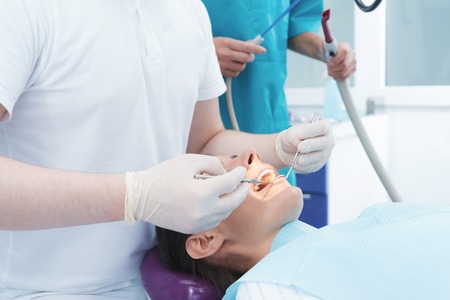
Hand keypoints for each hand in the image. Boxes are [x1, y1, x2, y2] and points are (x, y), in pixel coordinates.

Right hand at [124, 154, 248, 233]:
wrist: (141, 197)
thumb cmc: (164, 175)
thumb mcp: (190, 161)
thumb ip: (213, 164)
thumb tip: (227, 175)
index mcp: (203, 192)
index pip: (231, 183)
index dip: (239, 175)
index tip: (242, 170)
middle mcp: (203, 211)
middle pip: (234, 202)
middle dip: (242, 191)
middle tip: (244, 183)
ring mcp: (198, 223)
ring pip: (226, 213)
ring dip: (230, 201)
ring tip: (227, 190)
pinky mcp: (192, 229)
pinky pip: (215, 221)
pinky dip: (220, 211)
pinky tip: (216, 201)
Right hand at [213, 37, 265, 76]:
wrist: (196, 54)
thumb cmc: (212, 46)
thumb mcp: (224, 41)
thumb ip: (237, 44)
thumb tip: (252, 44)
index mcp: (225, 43)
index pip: (245, 46)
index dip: (256, 48)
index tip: (262, 50)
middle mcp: (224, 53)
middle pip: (246, 58)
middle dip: (250, 57)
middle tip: (248, 56)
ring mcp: (222, 64)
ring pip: (241, 67)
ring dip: (242, 64)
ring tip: (237, 61)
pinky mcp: (220, 72)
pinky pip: (235, 74)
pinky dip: (236, 71)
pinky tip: (231, 67)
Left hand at [275, 120, 334, 173]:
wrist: (288, 150)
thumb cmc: (292, 138)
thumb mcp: (290, 133)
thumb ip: (294, 135)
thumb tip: (298, 142)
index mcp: (324, 127)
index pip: (322, 127)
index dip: (311, 131)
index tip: (300, 135)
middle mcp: (328, 140)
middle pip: (323, 142)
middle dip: (310, 145)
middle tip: (300, 147)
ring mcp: (325, 153)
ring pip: (318, 156)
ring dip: (306, 158)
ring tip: (298, 159)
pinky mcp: (319, 165)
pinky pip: (313, 166)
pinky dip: (303, 166)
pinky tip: (296, 162)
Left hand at [327, 42, 356, 80]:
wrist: (331, 57)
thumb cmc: (328, 52)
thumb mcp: (325, 48)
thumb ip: (327, 45)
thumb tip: (328, 40)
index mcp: (346, 46)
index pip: (344, 52)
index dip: (336, 60)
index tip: (329, 64)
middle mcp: (352, 54)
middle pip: (344, 65)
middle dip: (334, 69)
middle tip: (328, 68)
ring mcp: (354, 62)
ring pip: (344, 72)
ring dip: (334, 74)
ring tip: (329, 71)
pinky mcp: (353, 70)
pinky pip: (345, 77)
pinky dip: (337, 77)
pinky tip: (334, 74)